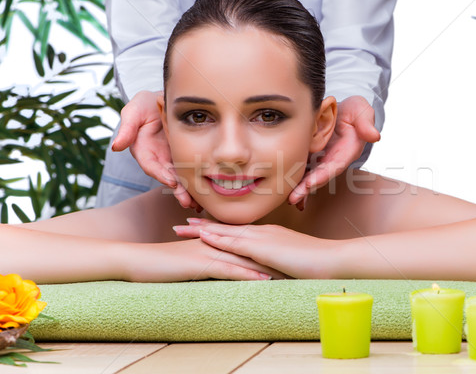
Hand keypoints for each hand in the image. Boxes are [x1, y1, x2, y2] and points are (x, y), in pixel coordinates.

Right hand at [111, 90, 200, 210]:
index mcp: (144, 150)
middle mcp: (158, 159)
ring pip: (180, 178)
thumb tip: (116, 146)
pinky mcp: (186, 157)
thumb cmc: (146, 104)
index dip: (160, 174)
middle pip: (167, 177)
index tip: (171, 182)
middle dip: (177, 190)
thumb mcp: (134, 111)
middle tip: (187, 202)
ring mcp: (172, 159)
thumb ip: (127, 127)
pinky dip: (198, 182)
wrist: (165, 99)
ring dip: (188, 191)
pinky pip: (191, 171)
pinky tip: (207, 193)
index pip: (151, 165)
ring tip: (198, 204)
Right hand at [122, 238, 284, 281]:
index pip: (244, 244)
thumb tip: (219, 269)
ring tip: (289, 272)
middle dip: (272, 255)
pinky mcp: (200, 263)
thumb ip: (205, 261)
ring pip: (244, 258)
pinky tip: (262, 280)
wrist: (134, 260)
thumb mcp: (187, 261)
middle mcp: (214, 243)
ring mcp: (208, 252)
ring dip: (266, 265)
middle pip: (249, 249)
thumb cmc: (158, 263)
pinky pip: (228, 269)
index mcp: (213, 242)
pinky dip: (247, 274)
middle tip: (295, 262)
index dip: (265, 250)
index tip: (285, 256)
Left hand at [174, 218, 343, 278]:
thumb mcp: (292, 263)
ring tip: (183, 228)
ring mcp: (263, 237)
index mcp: (269, 236)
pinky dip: (218, 238)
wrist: (332, 259)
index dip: (219, 229)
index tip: (201, 227)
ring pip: (227, 231)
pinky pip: (237, 242)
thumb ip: (278, 265)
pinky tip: (203, 238)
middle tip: (182, 223)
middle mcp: (263, 232)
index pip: (238, 231)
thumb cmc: (317, 264)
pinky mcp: (265, 247)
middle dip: (204, 226)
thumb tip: (267, 274)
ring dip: (204, 230)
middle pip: (227, 228)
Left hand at [288, 95, 379, 208]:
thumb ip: (366, 123)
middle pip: (320, 176)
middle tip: (294, 198)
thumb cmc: (354, 110)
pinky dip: (296, 182)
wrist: (343, 109)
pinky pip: (304, 170)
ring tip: (290, 199)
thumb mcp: (362, 111)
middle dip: (307, 188)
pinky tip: (288, 193)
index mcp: (346, 150)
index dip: (324, 175)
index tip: (312, 183)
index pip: (335, 165)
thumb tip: (375, 136)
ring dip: (300, 189)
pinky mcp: (312, 156)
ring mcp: (322, 159)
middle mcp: (334, 159)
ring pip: (310, 176)